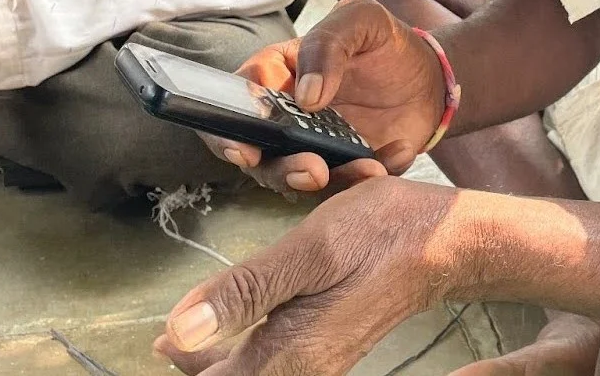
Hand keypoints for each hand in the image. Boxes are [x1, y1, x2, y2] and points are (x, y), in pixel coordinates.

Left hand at [159, 177, 467, 375]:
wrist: (444, 241)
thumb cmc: (380, 237)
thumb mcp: (308, 250)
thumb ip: (243, 290)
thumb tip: (179, 330)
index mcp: (290, 353)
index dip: (184, 363)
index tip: (155, 341)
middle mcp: (304, 369)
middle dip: (198, 365)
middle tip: (164, 339)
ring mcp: (320, 361)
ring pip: (254, 374)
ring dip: (221, 361)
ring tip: (190, 337)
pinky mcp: (330, 347)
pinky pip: (276, 363)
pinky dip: (248, 353)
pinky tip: (243, 326)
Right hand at [204, 0, 445, 195]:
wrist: (430, 75)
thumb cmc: (384, 41)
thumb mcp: (360, 19)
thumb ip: (328, 45)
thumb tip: (306, 97)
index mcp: (277, 77)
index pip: (235, 104)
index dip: (226, 131)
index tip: (244, 148)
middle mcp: (287, 120)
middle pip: (261, 155)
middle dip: (279, 171)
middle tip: (311, 170)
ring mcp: (317, 149)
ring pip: (302, 179)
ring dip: (329, 182)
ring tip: (366, 170)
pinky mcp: (348, 169)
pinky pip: (353, 184)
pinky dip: (375, 174)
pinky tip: (398, 152)